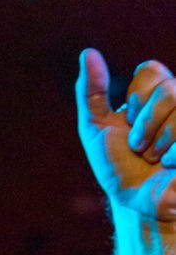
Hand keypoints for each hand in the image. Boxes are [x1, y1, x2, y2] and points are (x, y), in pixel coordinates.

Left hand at [76, 49, 175, 221]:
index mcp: (156, 94)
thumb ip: (91, 93)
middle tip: (139, 147)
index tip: (127, 123)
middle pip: (169, 90)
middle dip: (144, 125)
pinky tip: (170, 166)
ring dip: (157, 144)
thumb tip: (87, 52)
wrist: (135, 202)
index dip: (135, 100)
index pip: (151, 71)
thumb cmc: (117, 168)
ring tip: (155, 159)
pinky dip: (173, 156)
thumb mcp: (95, 130)